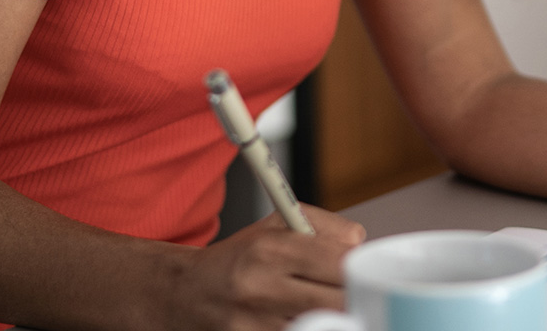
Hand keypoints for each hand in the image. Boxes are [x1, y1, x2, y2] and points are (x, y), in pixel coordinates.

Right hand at [150, 205, 364, 330]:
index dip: (359, 270)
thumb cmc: (239, 258)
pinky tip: (303, 320)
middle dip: (351, 298)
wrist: (185, 294)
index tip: (361, 273)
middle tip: (349, 295)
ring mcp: (255, 324)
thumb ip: (324, 227)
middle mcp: (261, 287)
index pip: (340, 263)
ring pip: (324, 326)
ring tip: (323, 308)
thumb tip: (359, 245)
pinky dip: (310, 328)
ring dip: (332, 319)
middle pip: (339, 301)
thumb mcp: (275, 225)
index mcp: (271, 249)